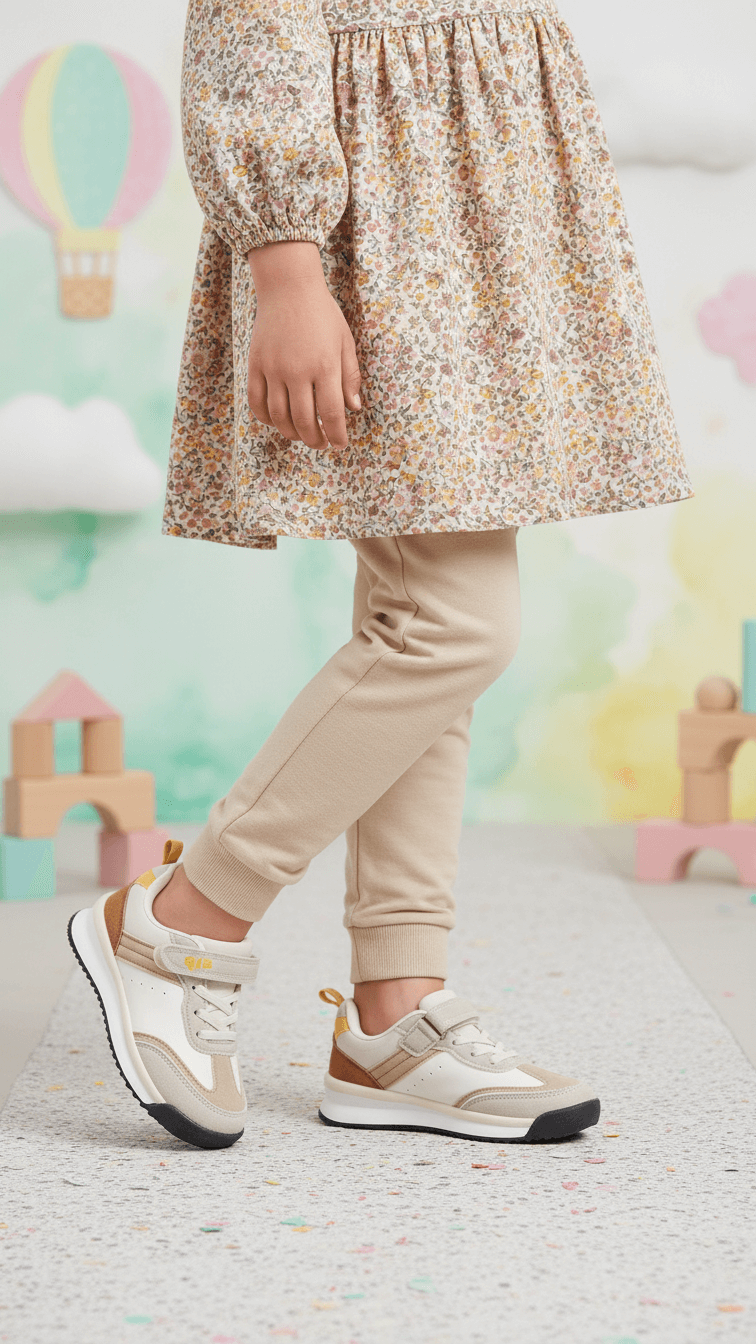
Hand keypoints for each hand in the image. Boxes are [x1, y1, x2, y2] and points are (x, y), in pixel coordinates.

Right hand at [246, 241, 361, 450]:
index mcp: (325, 366)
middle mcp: (297, 371)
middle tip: (321, 444)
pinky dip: (266, 419)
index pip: (331, 414)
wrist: (288, 286)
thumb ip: (350, 376)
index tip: (340, 444)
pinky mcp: (255, 364)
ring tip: (302, 436)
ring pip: (278, 417)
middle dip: (314, 440)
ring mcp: (273, 368)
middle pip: (303, 421)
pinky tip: (277, 422)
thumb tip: (353, 408)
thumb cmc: (322, 313)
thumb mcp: (345, 342)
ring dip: (291, 434)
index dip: (336, 435)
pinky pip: (256, 402)